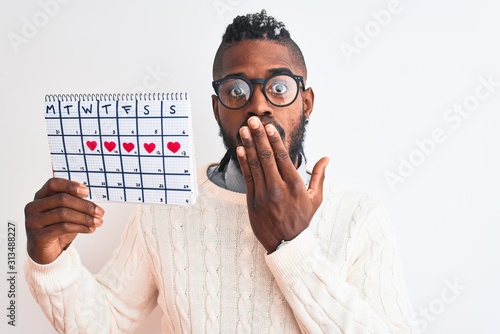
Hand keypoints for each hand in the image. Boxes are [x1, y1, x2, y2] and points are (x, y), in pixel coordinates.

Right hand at [24, 178, 103, 263]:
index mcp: (40, 196)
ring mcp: (33, 221)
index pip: (53, 184)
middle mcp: (34, 207)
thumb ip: (74, 203)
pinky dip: (80, 227)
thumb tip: (93, 200)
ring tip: (98, 222)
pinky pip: (63, 227)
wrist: (46, 251)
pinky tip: (90, 229)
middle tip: (100, 212)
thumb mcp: (66, 212)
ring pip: (63, 214)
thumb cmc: (57, 228)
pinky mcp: (38, 236)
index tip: (87, 191)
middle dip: (85, 205)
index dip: (70, 185)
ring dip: (85, 218)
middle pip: (62, 199)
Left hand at [236, 116, 328, 252]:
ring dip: (248, 145)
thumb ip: (319, 176)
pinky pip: (247, 177)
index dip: (274, 139)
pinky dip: (243, 162)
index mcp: (294, 185)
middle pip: (266, 156)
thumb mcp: (315, 199)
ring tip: (243, 130)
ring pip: (255, 164)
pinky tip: (240, 149)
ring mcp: (263, 194)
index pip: (282, 157)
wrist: (286, 244)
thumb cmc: (301, 220)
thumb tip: (326, 159)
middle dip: (258, 136)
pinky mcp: (252, 201)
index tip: (269, 126)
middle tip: (253, 121)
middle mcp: (278, 187)